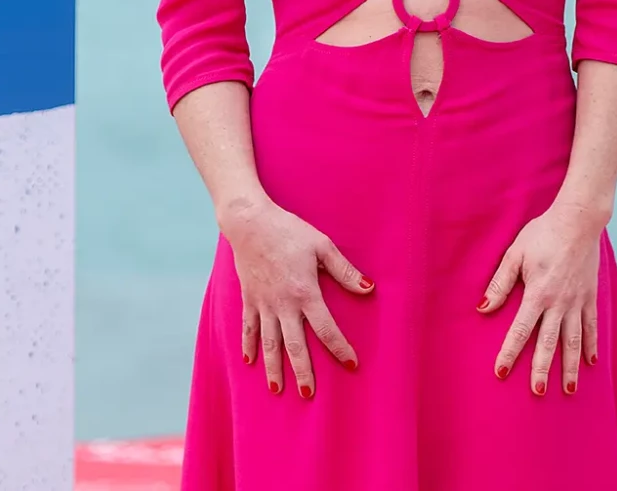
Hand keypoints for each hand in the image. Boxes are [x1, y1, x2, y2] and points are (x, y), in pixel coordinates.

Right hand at [219, 197, 374, 398]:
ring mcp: (263, 303)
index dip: (339, 348)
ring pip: (269, 343)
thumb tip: (368, 289)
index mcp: (305, 292)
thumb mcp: (322, 246)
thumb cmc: (290, 231)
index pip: (326, 328)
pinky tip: (249, 361)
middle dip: (303, 371)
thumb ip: (344, 270)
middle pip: (295, 345)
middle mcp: (283, 304)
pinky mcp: (249, 298)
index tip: (351, 363)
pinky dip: (248, 344)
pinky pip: (248, 327)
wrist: (251, 222)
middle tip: (308, 394)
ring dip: (274, 367)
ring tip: (277, 389)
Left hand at [477, 202, 601, 394]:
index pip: (520, 330)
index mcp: (538, 294)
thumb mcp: (515, 254)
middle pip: (549, 343)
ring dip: (570, 366)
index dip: (509, 353)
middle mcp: (559, 303)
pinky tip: (590, 363)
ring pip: (573, 341)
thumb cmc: (542, 234)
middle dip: (542, 369)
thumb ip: (500, 283)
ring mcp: (578, 301)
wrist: (578, 220)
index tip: (501, 372)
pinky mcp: (591, 296)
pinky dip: (591, 345)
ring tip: (568, 390)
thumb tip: (483, 308)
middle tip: (538, 392)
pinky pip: (591, 326)